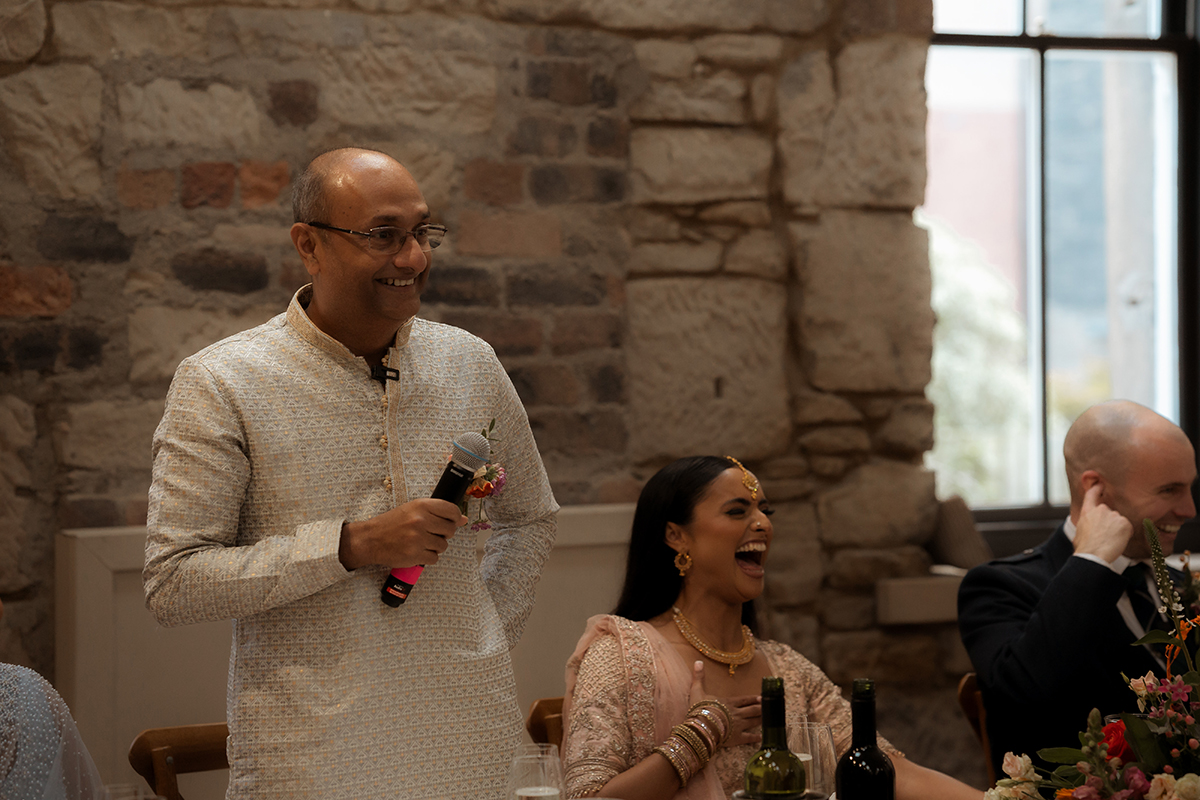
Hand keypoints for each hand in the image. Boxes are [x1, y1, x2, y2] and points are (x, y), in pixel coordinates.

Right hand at [338, 498, 467, 570]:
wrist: (370, 539)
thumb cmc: (392, 523)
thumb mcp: (413, 509)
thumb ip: (437, 513)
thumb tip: (463, 519)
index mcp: (421, 506)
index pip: (452, 510)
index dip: (455, 518)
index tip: (451, 521)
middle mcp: (421, 520)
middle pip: (450, 530)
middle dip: (444, 534)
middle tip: (433, 534)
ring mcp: (418, 538)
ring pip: (443, 546)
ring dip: (435, 547)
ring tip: (422, 543)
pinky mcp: (415, 554)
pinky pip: (434, 558)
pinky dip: (428, 557)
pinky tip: (418, 551)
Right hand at [686, 660, 761, 748]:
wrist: (700, 727)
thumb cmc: (698, 709)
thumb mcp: (696, 690)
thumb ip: (699, 677)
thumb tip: (698, 662)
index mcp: (729, 702)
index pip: (745, 700)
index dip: (754, 699)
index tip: (762, 697)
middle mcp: (737, 713)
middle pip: (752, 710)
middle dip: (762, 708)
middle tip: (771, 707)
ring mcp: (738, 726)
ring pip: (753, 721)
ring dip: (761, 719)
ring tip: (769, 719)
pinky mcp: (737, 738)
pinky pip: (749, 738)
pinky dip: (756, 737)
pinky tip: (761, 737)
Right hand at [1073, 483, 1132, 563]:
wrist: (1094, 555)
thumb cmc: (1085, 547)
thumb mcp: (1079, 531)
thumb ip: (1086, 523)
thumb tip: (1088, 527)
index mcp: (1087, 511)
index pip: (1092, 494)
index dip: (1097, 488)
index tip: (1100, 485)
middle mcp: (1101, 510)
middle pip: (1108, 512)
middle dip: (1109, 522)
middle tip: (1105, 535)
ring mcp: (1114, 515)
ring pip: (1118, 521)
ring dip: (1117, 529)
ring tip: (1110, 541)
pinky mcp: (1125, 523)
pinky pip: (1127, 527)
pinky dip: (1125, 534)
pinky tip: (1117, 541)